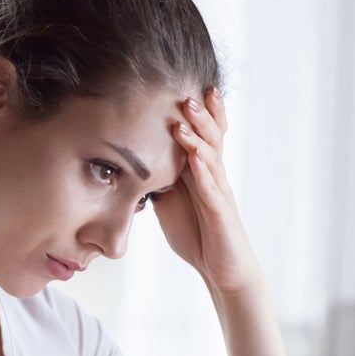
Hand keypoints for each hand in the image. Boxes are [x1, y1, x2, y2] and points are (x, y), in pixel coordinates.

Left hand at [153, 88, 259, 293]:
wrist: (222, 270)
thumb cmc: (198, 235)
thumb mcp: (170, 202)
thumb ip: (158, 180)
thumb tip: (132, 162)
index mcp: (202, 172)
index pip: (202, 135)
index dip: (198, 112)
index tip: (185, 84)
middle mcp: (214, 177)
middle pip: (211, 137)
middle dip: (201, 113)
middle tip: (188, 90)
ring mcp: (220, 194)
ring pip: (212, 157)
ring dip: (199, 135)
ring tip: (187, 115)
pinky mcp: (221, 214)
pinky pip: (212, 189)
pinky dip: (203, 172)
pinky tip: (194, 158)